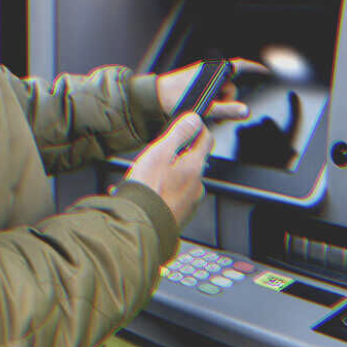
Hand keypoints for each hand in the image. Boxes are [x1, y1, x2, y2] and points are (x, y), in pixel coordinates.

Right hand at [125, 113, 213, 227]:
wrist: (140, 226)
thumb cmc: (148, 190)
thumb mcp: (161, 152)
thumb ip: (180, 133)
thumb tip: (195, 119)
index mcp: (195, 167)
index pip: (206, 140)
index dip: (196, 130)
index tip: (186, 128)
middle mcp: (198, 186)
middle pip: (193, 162)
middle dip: (178, 156)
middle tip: (158, 156)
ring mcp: (190, 203)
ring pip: (183, 181)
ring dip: (170, 176)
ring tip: (148, 178)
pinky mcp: (180, 217)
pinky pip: (175, 198)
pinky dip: (165, 193)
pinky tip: (148, 194)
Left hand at [156, 58, 265, 121]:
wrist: (154, 98)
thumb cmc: (175, 98)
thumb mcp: (204, 107)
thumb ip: (227, 109)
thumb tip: (245, 111)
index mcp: (213, 71)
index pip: (240, 65)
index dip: (255, 68)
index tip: (266, 72)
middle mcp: (209, 72)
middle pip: (230, 86)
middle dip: (229, 101)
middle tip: (220, 115)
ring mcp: (202, 79)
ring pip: (220, 93)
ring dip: (219, 105)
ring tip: (208, 115)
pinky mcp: (195, 85)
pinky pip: (210, 94)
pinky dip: (211, 103)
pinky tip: (203, 112)